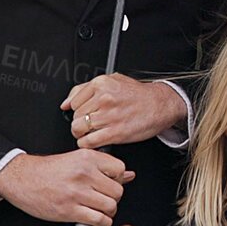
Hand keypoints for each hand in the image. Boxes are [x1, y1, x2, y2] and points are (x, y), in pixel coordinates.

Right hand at [0, 149, 133, 225]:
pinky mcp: (69, 210)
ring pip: (110, 206)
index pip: (120, 169)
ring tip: (100, 211)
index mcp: (87, 158)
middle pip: (117, 191)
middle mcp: (84, 174)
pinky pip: (98, 220)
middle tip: (104, 199)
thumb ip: (102, 167)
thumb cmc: (48, 170)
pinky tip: (95, 220)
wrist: (22, 178)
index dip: (118, 179)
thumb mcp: (76, 160)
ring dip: (108, 212)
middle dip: (114, 198)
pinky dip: (101, 223)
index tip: (110, 184)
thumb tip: (128, 175)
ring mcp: (76, 193)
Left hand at [64, 74, 185, 148]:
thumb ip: (85, 90)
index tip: (88, 113)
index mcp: (101, 84)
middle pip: (75, 117)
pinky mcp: (114, 133)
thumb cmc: (138, 94)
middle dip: (81, 122)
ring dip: (83, 134)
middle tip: (93, 123)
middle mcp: (104, 99)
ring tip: (94, 132)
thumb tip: (65, 103)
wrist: (160, 105)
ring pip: (78, 130)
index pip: (73, 102)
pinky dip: (89, 144)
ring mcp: (109, 116)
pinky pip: (88, 142)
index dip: (79, 110)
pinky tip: (97, 140)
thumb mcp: (113, 81)